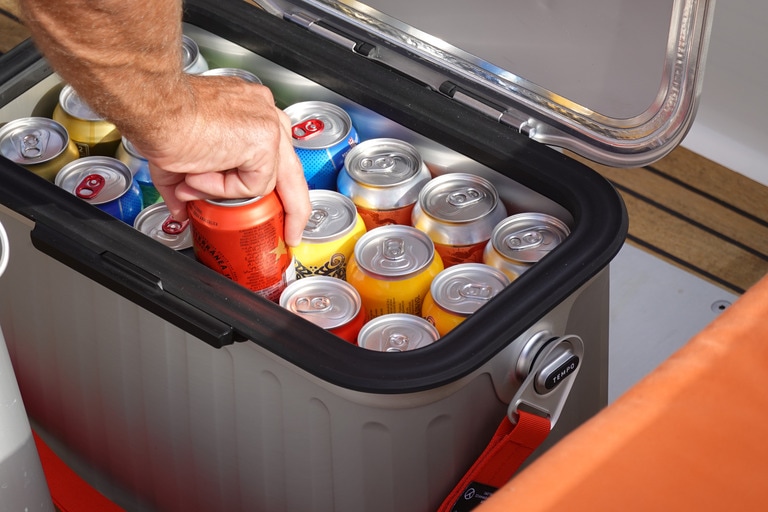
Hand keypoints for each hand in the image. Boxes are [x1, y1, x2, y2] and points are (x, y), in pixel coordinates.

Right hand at [133, 74, 309, 246]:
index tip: (274, 208)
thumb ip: (188, 185)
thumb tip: (182, 210)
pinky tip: (200, 172)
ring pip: (272, 182)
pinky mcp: (265, 141)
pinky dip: (222, 188)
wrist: (154, 107)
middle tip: (291, 234)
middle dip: (294, 208)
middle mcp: (266, 114)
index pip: (276, 156)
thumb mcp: (180, 159)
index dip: (276, 186)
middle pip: (292, 170)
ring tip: (196, 182)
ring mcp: (269, 126)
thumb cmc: (162, 120)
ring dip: (231, 194)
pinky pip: (253, 185)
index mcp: (252, 112)